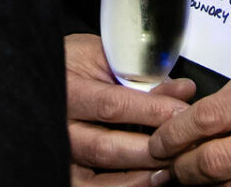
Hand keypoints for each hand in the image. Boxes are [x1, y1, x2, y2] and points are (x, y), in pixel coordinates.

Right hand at [66, 32, 195, 185]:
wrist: (46, 76)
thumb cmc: (74, 63)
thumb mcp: (104, 56)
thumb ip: (140, 74)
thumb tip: (182, 91)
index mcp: (66, 90)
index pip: (112, 106)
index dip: (151, 111)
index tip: (182, 112)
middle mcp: (59, 126)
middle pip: (106, 147)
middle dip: (152, 148)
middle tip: (185, 144)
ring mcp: (61, 152)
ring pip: (99, 177)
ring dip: (140, 174)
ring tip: (171, 167)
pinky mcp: (67, 170)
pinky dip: (125, 186)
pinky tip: (150, 179)